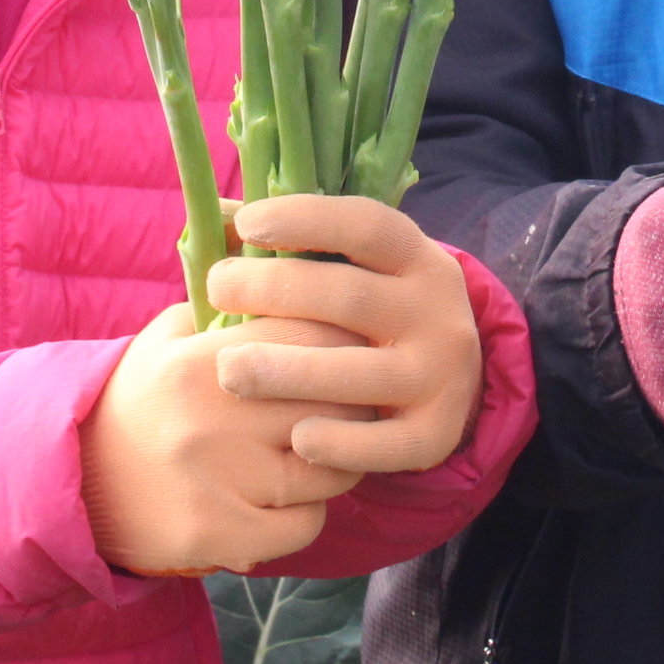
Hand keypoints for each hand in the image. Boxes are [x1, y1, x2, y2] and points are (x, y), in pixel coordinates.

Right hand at [80, 306, 362, 575]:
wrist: (74, 479)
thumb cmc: (141, 398)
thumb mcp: (171, 335)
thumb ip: (234, 304)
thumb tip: (307, 271)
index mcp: (202, 362)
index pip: (316, 338)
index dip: (346, 342)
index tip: (350, 350)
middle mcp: (212, 421)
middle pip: (336, 404)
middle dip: (354, 402)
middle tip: (347, 402)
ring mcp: (218, 484)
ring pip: (331, 469)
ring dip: (334, 462)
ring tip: (313, 451)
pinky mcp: (221, 537)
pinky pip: (307, 526)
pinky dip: (305, 515)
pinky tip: (281, 500)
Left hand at [210, 195, 483, 474]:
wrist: (448, 383)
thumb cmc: (370, 316)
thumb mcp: (353, 270)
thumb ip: (292, 243)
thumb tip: (215, 219)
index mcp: (417, 259)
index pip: (367, 226)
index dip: (307, 219)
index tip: (248, 223)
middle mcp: (436, 313)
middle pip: (352, 297)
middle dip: (276, 291)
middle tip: (218, 289)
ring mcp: (440, 376)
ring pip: (363, 374)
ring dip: (291, 372)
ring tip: (229, 371)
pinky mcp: (436, 434)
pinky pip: (386, 444)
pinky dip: (342, 443)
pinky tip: (296, 438)